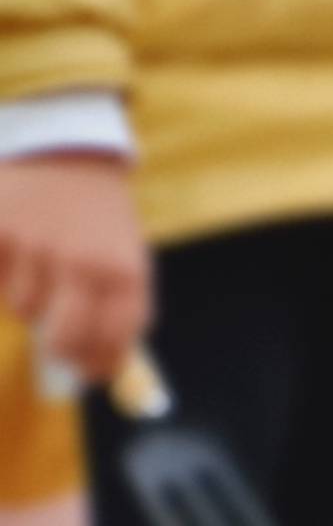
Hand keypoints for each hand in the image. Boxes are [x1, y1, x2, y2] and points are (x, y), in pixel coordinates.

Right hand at [0, 154, 150, 384]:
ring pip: (24, 309)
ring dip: (31, 302)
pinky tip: (17, 252)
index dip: (102, 364)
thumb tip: (106, 365)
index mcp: (124, 272)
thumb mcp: (127, 256)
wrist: (67, 151)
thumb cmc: (99, 216)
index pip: (116, 340)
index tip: (92, 374)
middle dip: (62, 351)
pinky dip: (4, 274)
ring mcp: (36, 247)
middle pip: (65, 339)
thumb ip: (119, 307)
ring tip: (42, 269)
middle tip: (59, 350)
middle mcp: (82, 263)